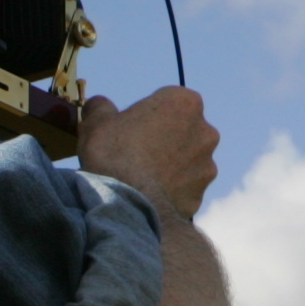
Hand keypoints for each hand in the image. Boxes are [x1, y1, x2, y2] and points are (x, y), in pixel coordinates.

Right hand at [77, 86, 219, 219]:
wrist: (125, 204)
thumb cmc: (113, 153)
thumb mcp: (97, 120)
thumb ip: (102, 106)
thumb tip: (99, 104)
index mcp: (185, 103)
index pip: (168, 101)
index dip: (147, 114)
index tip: (131, 127)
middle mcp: (205, 131)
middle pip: (183, 130)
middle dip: (165, 138)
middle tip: (136, 151)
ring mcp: (207, 165)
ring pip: (187, 161)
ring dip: (171, 165)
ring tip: (142, 177)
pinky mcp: (200, 194)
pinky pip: (184, 188)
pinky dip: (171, 190)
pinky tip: (149, 196)